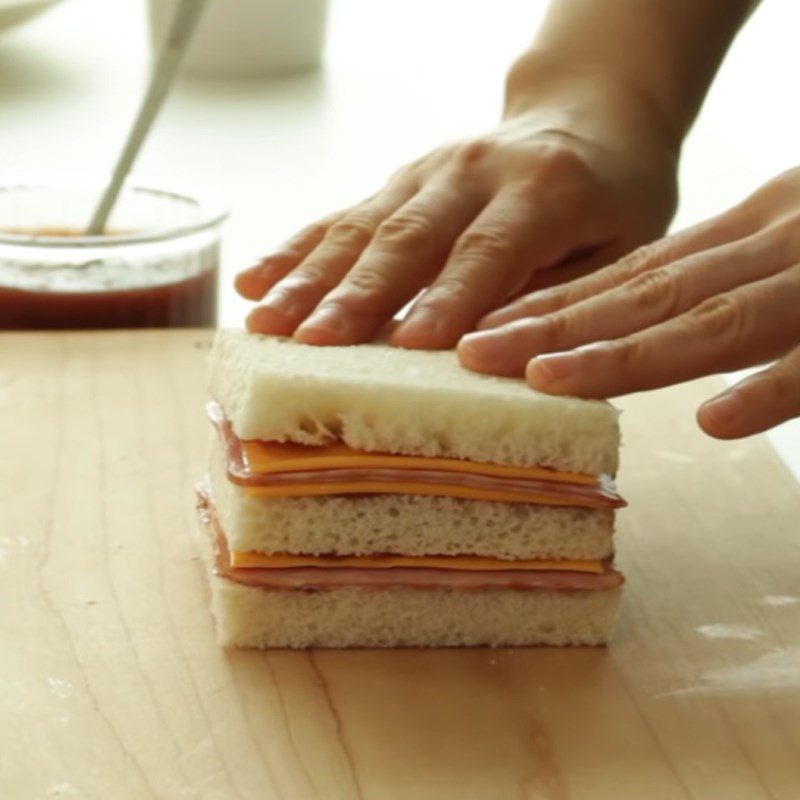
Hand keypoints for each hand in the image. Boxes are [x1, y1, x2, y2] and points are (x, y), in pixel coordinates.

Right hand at [236, 65, 678, 348]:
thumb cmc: (614, 196)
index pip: (487, 251)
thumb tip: (495, 354)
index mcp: (542, 190)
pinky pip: (341, 217)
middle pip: (406, 239)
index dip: (448, 298)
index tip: (408, 345)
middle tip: (309, 344)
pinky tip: (252, 281)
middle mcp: (473, 173)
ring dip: (308, 279)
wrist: (590, 116)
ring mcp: (427, 173)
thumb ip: (559, 294)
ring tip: (263, 323)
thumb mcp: (619, 246)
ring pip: (361, 228)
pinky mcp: (399, 182)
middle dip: (354, 295)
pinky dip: (295, 250)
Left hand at [458, 168, 799, 438]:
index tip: (481, 332)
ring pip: (712, 320)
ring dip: (625, 353)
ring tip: (544, 377)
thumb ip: (719, 279)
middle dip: (554, 327)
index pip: (632, 274)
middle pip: (646, 293)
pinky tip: (714, 420)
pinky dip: (770, 389)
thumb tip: (636, 321)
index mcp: (744, 231)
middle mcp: (769, 243)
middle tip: (472, 354)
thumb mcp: (782, 244)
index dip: (555, 305)